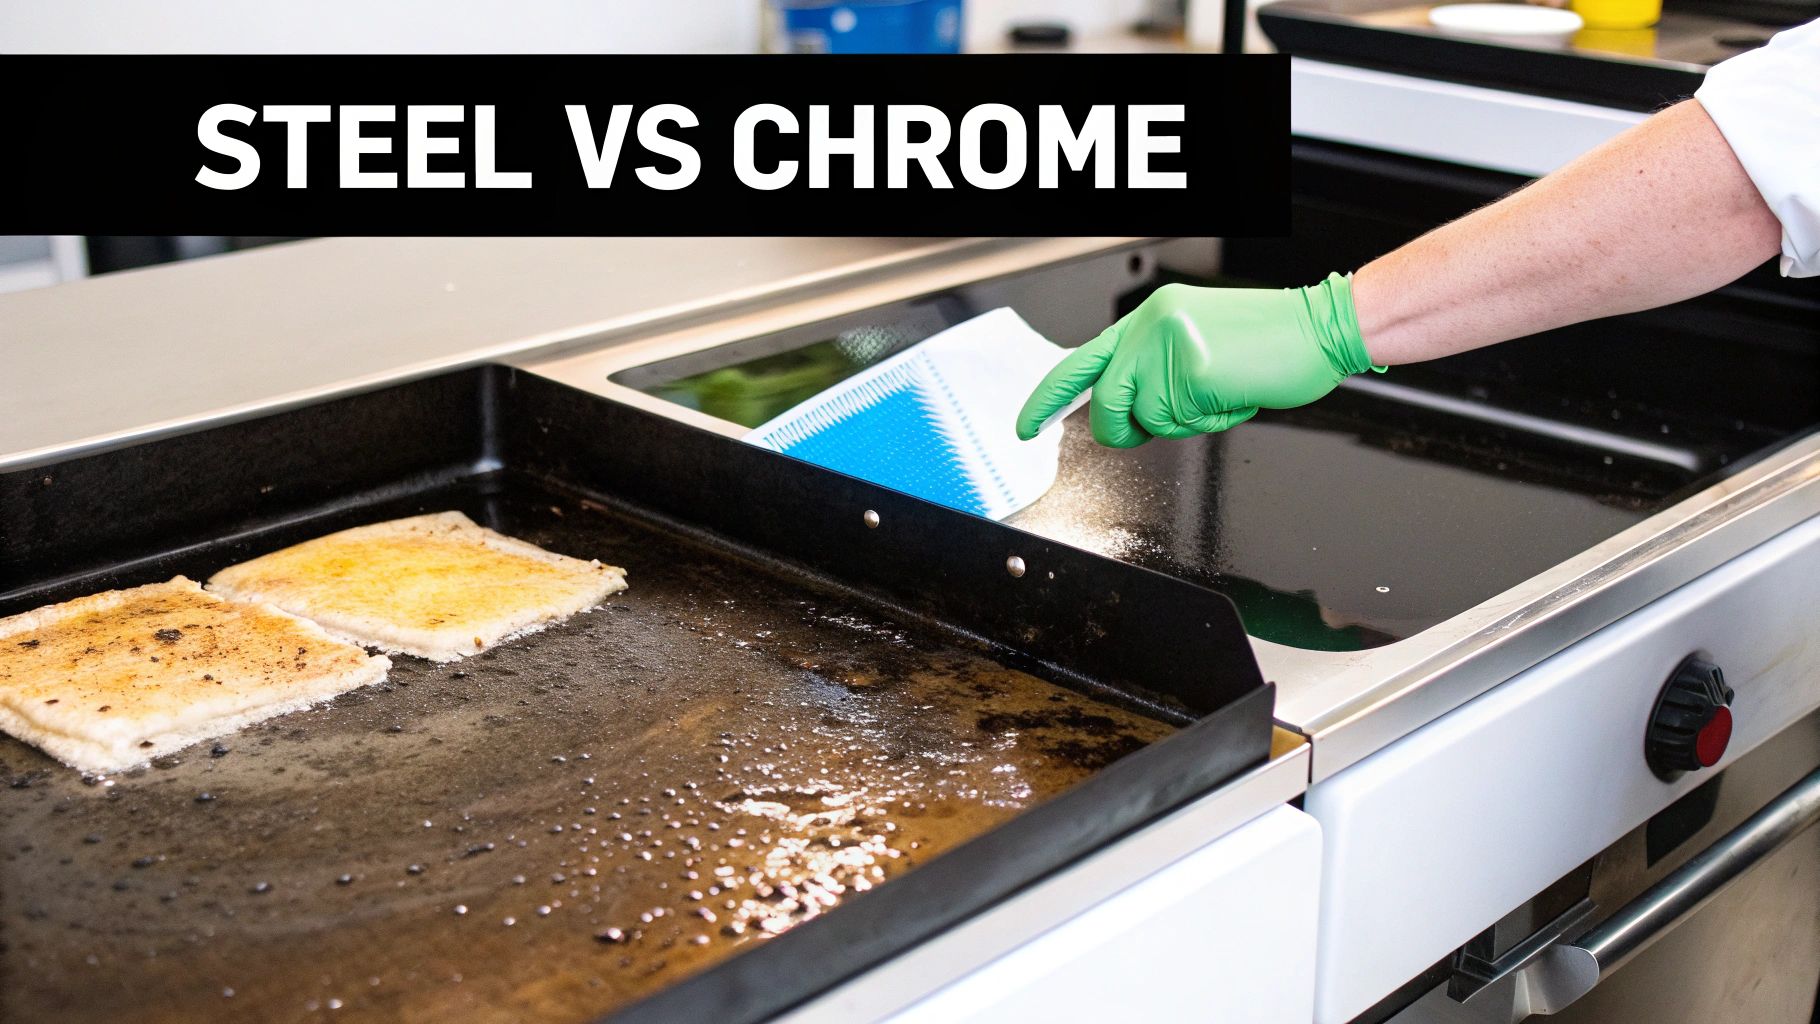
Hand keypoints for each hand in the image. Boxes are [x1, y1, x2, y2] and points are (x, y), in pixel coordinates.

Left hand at [1015, 273, 1379, 447]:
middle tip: (1170, 418)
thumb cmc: (1270, 340)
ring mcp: (1168, 346)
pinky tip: (1231, 394)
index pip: (1081, 360)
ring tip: (1216, 393)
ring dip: (1180, 422)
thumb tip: (1125, 404)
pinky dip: (1209, 421)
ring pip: (1143, 418)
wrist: (1322, 326)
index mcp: (1148, 317)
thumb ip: (1153, 365)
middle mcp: (1149, 326)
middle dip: (1128, 428)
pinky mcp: (1191, 370)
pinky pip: (1181, 421)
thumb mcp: (1196, 341)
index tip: (1027, 423)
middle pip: (1105, 402)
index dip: (1048, 397)